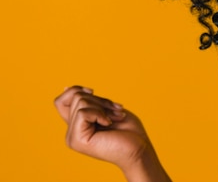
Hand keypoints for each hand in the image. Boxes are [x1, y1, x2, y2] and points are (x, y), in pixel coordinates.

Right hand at [54, 86, 170, 181]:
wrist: (139, 147)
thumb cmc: (128, 130)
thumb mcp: (105, 109)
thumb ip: (86, 102)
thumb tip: (66, 87)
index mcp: (76, 126)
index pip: (60, 101)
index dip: (75, 90)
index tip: (92, 91)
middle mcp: (70, 133)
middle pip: (75, 97)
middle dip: (100, 100)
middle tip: (116, 112)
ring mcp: (72, 138)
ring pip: (80, 102)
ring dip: (103, 107)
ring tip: (115, 118)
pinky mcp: (77, 140)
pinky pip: (83, 112)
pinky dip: (100, 114)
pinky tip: (109, 124)